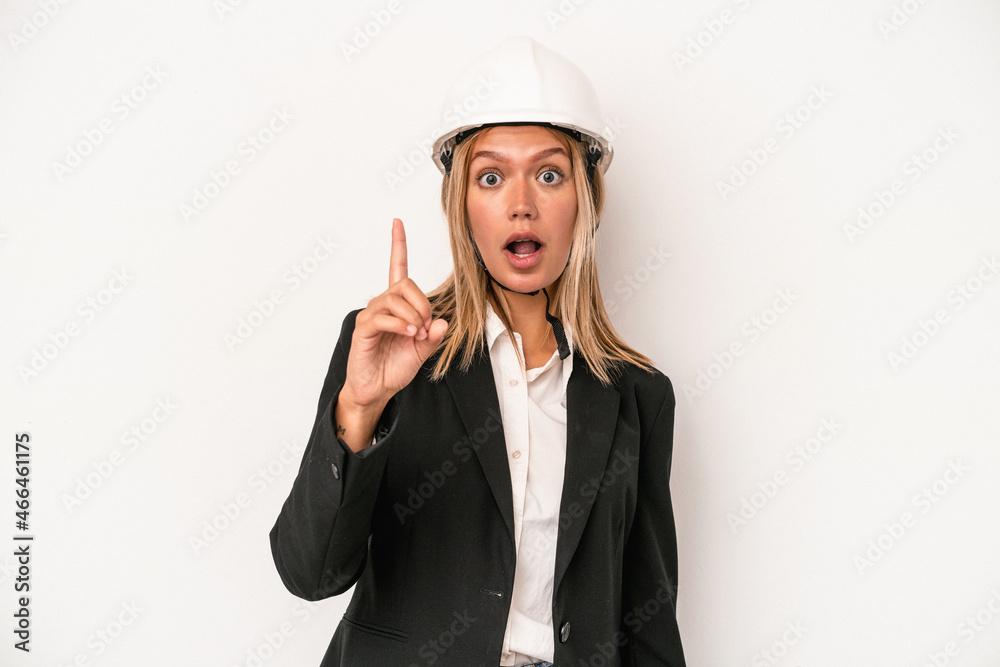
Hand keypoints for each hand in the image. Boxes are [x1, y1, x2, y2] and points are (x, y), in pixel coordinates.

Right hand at [339, 219, 447, 431]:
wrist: (376, 390)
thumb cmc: (394, 367)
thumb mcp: (422, 350)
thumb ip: (433, 335)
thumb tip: (441, 321)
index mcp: (396, 306)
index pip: (397, 268)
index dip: (398, 245)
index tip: (397, 222)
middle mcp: (381, 305)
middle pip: (404, 284)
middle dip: (422, 303)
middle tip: (425, 326)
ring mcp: (371, 315)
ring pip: (395, 298)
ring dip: (413, 314)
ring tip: (416, 333)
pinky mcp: (363, 328)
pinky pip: (383, 316)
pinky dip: (400, 323)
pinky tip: (408, 333)